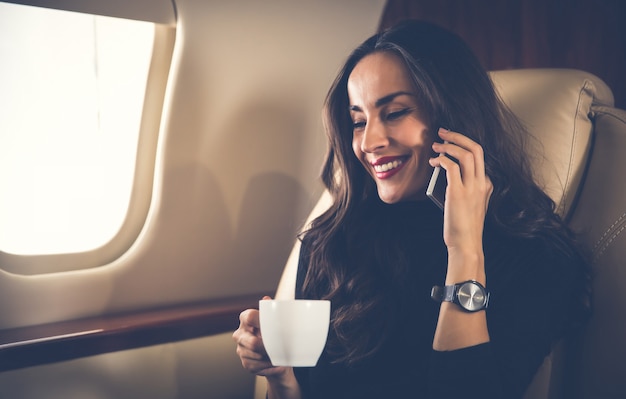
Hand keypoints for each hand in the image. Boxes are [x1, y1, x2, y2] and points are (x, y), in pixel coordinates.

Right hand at [233, 296, 289, 377]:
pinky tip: (276, 362)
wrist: (277, 352)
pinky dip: (269, 365)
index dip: (261, 321)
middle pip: (252, 342)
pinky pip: (257, 365)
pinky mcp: (245, 362)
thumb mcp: (276, 319)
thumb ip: (272, 309)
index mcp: (246, 318)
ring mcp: (241, 349)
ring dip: (270, 357)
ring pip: (256, 355)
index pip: (250, 317)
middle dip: (267, 347)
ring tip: (280, 355)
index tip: (273, 327)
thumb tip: (266, 299)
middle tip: (280, 348)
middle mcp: (239, 333)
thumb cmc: (276, 331)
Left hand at [429, 128, 492, 269]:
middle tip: (443, 132)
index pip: (478, 156)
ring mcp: (472, 187)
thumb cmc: (463, 226)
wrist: (466, 244)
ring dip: (448, 145)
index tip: (449, 141)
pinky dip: (441, 159)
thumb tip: (445, 171)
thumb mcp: (469, 203)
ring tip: (435, 145)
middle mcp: (482, 183)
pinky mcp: (458, 193)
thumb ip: (462, 187)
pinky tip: (433, 161)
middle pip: (475, 148)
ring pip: (465, 154)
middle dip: (458, 136)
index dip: (463, 144)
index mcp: (486, 184)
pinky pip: (451, 167)